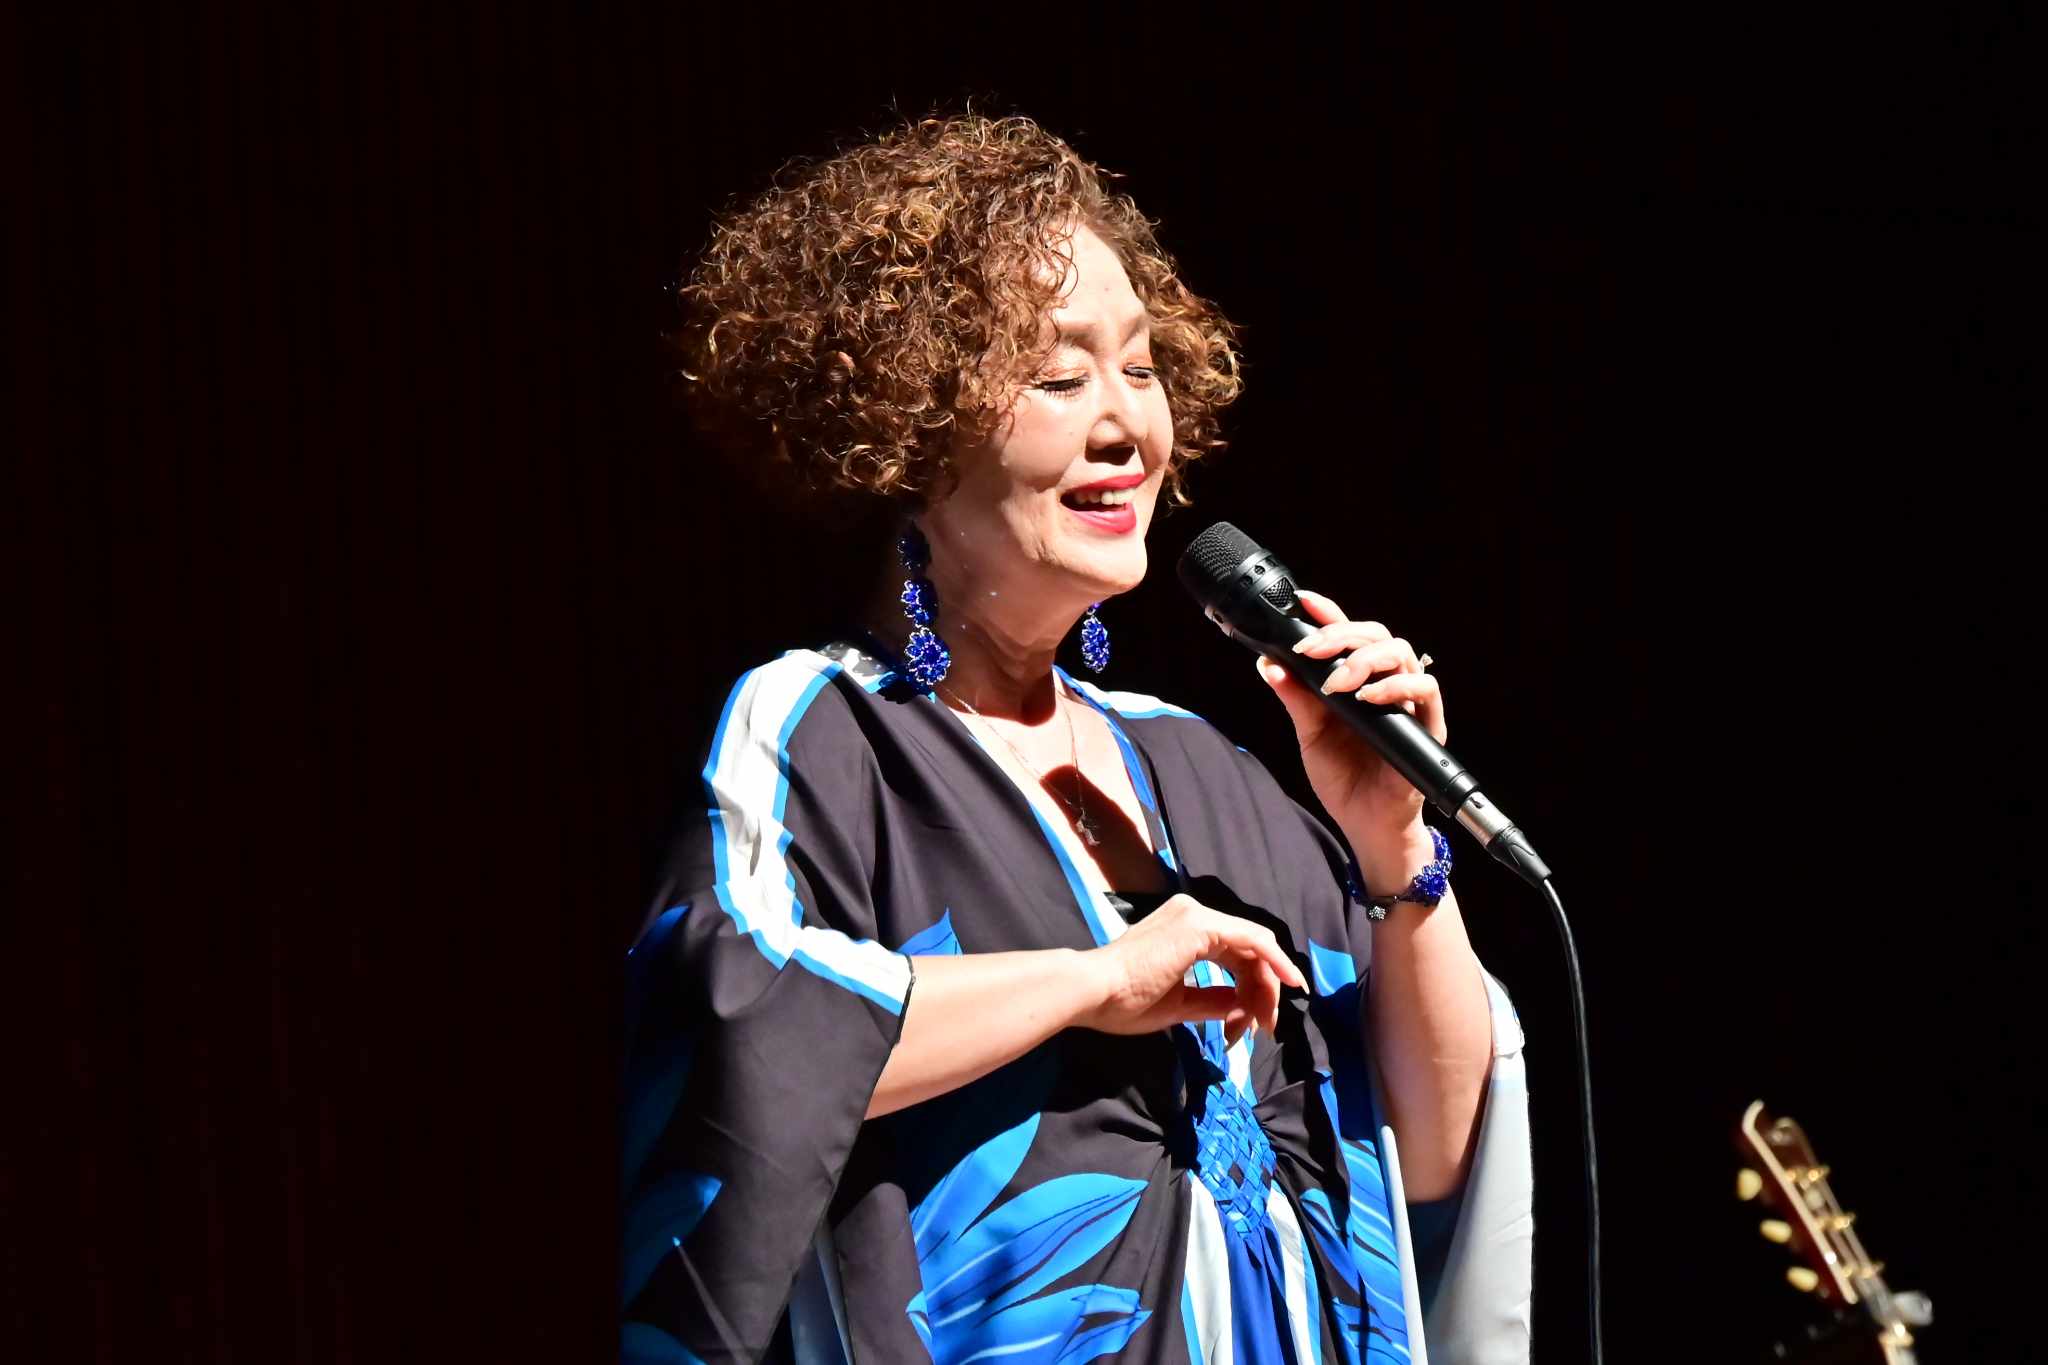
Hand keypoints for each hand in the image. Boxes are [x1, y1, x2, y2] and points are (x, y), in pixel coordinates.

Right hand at [1078, 893, 1307, 1048]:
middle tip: (1265, 1028)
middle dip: (1265, 992)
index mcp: (1185, 930)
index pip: (1236, 954)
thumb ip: (1214, 1002)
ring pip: (1255, 947)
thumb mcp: (1179, 1004)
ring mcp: (1197, 917)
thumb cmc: (1124, 1001)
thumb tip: (1244, 1007)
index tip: (1256, 1024)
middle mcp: (1193, 914)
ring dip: (1267, 987)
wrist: (1093, 992)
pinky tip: (1286, 984)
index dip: (1254, 988)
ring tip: (1261, 1024)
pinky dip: (1274, 962)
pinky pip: (1252, 941)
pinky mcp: (1200, 926)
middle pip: (1250, 951)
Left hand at [1255, 588, 1446, 847]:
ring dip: (1364, 659)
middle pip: (1375, 634)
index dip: (1328, 614)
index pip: (1347, 635)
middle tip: (1310, 650)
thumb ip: (1295, 699)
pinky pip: (1425, 687)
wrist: (1366, 822)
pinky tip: (1368, 697)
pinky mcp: (1428, 722)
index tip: (1302, 602)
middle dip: (1340, 635)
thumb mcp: (1309, 735)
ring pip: (1401, 651)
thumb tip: (1268, 663)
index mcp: (1355, 680)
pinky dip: (1396, 685)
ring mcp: (1407, 700)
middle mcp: (1384, 683)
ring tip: (1336, 683)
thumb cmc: (1343, 777)